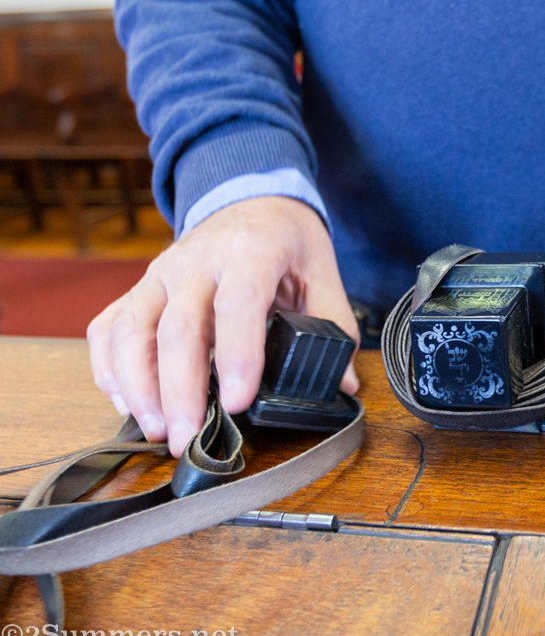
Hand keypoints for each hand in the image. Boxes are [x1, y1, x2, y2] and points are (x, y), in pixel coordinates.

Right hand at [87, 196, 360, 456]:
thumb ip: (334, 324)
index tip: (240, 402)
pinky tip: (128, 403)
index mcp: (252, 252)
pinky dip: (110, 368)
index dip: (238, 355)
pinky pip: (110, 328)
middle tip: (189, 439)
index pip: (238, 304)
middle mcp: (197, 261)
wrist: (249, 197)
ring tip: (159, 430)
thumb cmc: (285, 238)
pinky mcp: (139, 288)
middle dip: (180, 391)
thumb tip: (344, 384)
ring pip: (133, 330)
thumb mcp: (321, 269)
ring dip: (139, 386)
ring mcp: (161, 273)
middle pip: (178, 328)